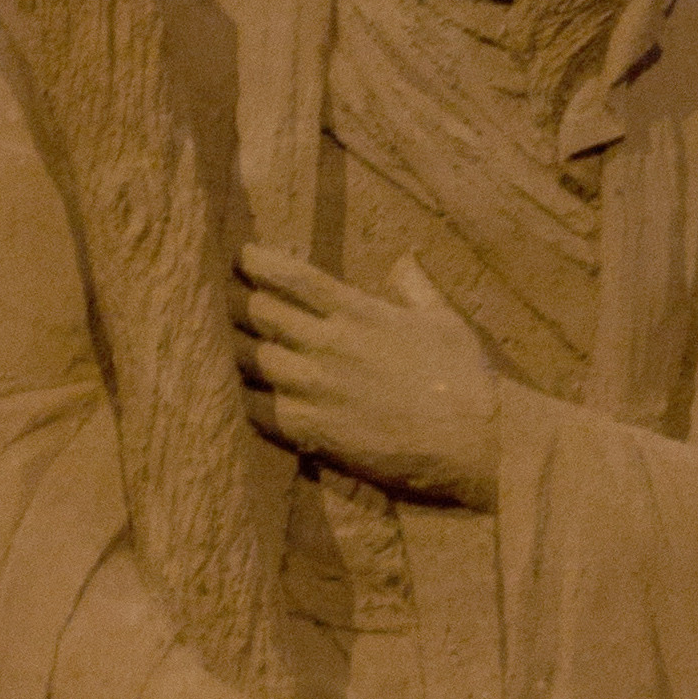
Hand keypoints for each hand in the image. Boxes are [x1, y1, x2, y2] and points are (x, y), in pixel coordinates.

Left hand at [233, 246, 499, 507]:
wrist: (480, 440)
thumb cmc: (469, 379)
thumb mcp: (445, 322)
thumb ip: (416, 288)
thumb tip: (404, 259)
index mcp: (359, 312)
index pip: (293, 277)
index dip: (258, 263)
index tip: (238, 257)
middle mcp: (330, 345)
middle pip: (261, 314)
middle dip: (236, 304)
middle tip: (218, 302)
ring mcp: (319, 389)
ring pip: (252, 360)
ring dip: (235, 351)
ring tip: (217, 348)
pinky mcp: (316, 431)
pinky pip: (260, 412)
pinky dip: (244, 401)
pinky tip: (233, 397)